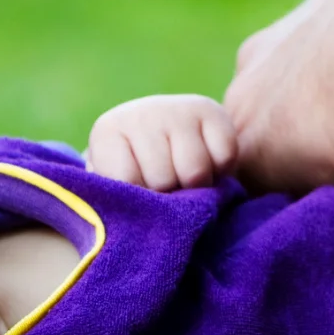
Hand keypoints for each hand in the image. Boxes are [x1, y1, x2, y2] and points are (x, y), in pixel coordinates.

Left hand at [89, 94, 237, 189]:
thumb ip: (114, 203)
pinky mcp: (213, 110)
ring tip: (184, 178)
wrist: (160, 132)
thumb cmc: (134, 170)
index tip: (136, 192)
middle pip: (163, 179)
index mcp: (108, 131)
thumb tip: (126, 226)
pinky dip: (221, 169)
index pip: (126, 182)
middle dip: (168, 193)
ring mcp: (178, 108)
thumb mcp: (112, 184)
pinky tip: (207, 163)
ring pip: (195, 172)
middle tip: (164, 186)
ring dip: (195, 186)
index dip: (138, 200)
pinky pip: (225, 156)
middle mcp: (142, 113)